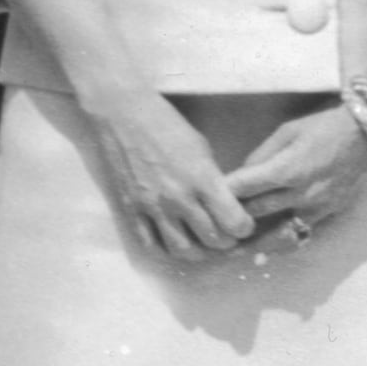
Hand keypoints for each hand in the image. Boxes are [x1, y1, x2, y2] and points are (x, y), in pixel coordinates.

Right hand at [85, 88, 252, 261]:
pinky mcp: (132, 210)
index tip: (242, 222)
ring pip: (183, 250)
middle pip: (213, 241)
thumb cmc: (165, 124)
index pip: (234, 223)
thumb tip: (224, 203)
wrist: (121, 114)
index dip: (244, 227)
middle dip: (226, 241)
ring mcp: (153, 207)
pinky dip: (167, 248)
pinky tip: (174, 239)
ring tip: (201, 241)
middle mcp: (179, 198)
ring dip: (199, 251)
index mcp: (202, 179)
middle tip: (225, 233)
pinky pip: (152, 244)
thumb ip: (214, 180)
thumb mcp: (201, 148)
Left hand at [222, 106, 366, 246]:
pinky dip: (280, 243)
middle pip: (256, 213)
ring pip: (277, 233)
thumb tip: (241, 175)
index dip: (222, 194)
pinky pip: (300, 234)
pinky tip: (263, 253)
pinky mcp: (328, 214)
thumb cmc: (324, 127)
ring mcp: (316, 207)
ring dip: (253, 243)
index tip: (204, 199)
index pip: (244, 188)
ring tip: (230, 251)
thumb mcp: (287, 132)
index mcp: (287, 170)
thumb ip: (261, 156)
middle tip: (209, 227)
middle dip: (232, 220)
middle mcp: (301, 194)